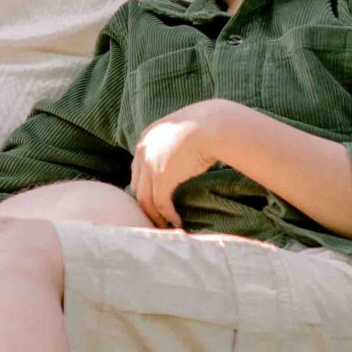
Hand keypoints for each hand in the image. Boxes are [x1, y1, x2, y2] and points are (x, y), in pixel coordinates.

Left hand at [130, 100, 230, 227]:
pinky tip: (177, 222)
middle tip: (156, 220)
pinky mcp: (161, 177)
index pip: (137, 171)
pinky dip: (167, 215)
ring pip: (145, 199)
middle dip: (145, 206)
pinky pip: (160, 203)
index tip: (152, 203)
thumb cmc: (205, 127)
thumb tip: (179, 160)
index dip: (144, 189)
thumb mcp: (180, 133)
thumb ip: (171, 145)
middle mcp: (142, 151)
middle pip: (137, 187)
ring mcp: (149, 164)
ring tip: (164, 226)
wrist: (213, 125)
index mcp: (145, 139)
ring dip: (155, 216)